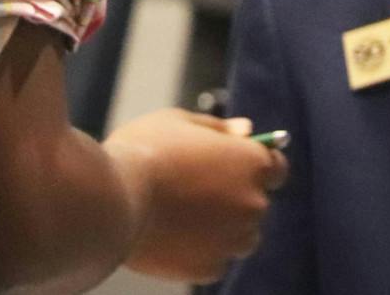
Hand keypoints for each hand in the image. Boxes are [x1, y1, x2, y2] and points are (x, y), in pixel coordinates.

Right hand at [102, 109, 288, 282]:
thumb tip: (246, 131)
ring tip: (180, 212)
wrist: (112, 200)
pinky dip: (199, 249)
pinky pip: (213, 258)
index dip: (257, 164)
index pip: (276, 167)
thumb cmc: (144, 151)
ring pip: (238, 235)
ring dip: (221, 226)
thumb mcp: (179, 122)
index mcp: (252, 163)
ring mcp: (233, 240)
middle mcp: (253, 204)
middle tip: (193, 186)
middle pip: (256, 203)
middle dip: (234, 195)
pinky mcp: (209, 268)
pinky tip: (170, 233)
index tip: (235, 165)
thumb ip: (219, 128)